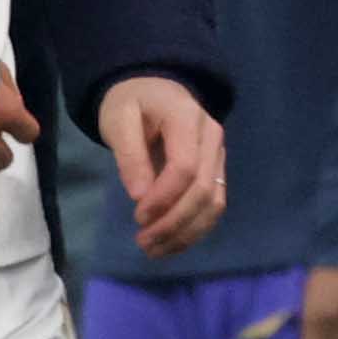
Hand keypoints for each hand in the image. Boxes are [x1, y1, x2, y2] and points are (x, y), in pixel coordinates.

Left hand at [98, 75, 225, 255]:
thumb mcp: (119, 121)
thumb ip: (130, 156)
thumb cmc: (131, 103)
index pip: (186, 167)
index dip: (164, 197)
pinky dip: (195, 228)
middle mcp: (212, 137)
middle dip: (174, 222)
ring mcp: (218, 155)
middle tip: (143, 241)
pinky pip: (214, 204)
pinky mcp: (216, 170)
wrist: (151, 89)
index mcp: (187, 118)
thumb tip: (140, 196)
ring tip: (154, 249)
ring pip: (215, 202)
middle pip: (204, 189)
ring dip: (187, 232)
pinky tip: (171, 242)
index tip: (137, 217)